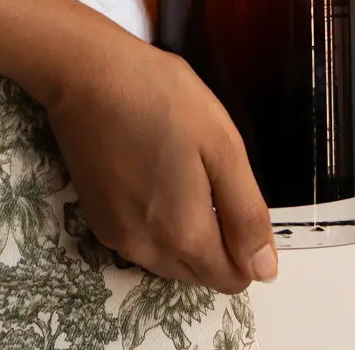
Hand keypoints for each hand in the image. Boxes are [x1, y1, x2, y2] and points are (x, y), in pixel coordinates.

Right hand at [44, 20, 276, 293]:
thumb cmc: (163, 99)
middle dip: (218, 239)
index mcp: (184, 236)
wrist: (90, 75)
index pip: (232, 279)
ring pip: (171, 260)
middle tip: (211, 176)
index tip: (238, 197)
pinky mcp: (97, 220)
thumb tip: (264, 270)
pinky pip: (142, 242)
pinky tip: (154, 174)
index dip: (247, 246)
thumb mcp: (222, 146)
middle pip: (201, 273)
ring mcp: (117, 238)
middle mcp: (147, 251)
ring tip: (182, 170)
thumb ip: (246, 213)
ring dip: (187, 232)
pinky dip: (158, 222)